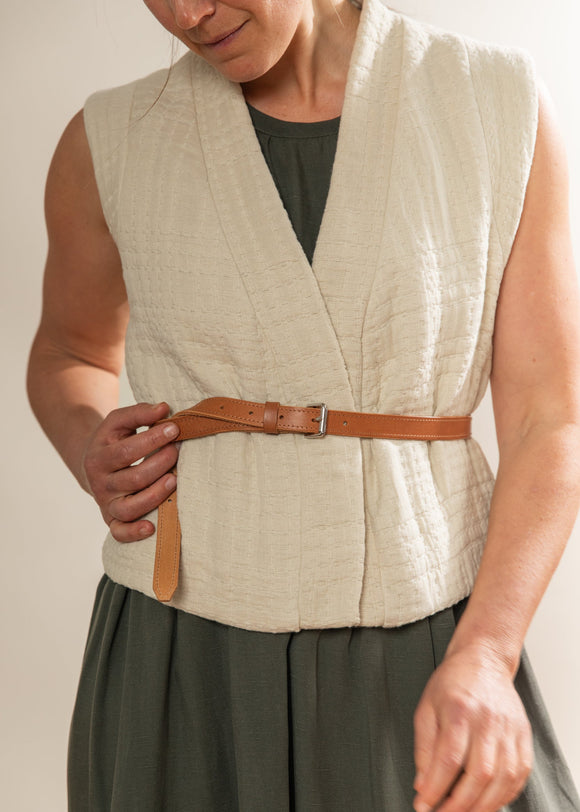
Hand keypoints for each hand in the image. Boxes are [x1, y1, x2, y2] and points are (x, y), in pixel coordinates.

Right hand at [81, 401, 179, 541]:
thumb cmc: (113, 440)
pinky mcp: (112, 520)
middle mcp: (101, 483)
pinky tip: (151, 527)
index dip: (151, 440)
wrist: (93, 464)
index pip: (126, 451)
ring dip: (154, 496)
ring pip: (129, 508)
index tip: (174, 429)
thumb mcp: (118, 422)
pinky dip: (133, 533)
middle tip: (177, 452)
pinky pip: (120, 532)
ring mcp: (106, 504)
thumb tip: (164, 408)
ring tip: (174, 480)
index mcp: (99, 457)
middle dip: (158, 465)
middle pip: (132, 479)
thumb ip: (139, 413)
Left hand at [413, 643, 532, 811]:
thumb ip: (423, 747)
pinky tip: (488, 801)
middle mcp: (487, 720)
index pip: (449, 759)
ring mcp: (509, 729)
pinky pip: (519, 775)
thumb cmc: (453, 682)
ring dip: (482, 806)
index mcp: (460, 710)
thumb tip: (422, 783)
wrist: (483, 660)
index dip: (435, 788)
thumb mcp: (426, 707)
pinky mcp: (523, 736)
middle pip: (478, 774)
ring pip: (502, 779)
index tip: (423, 804)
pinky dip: (504, 795)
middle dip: (459, 805)